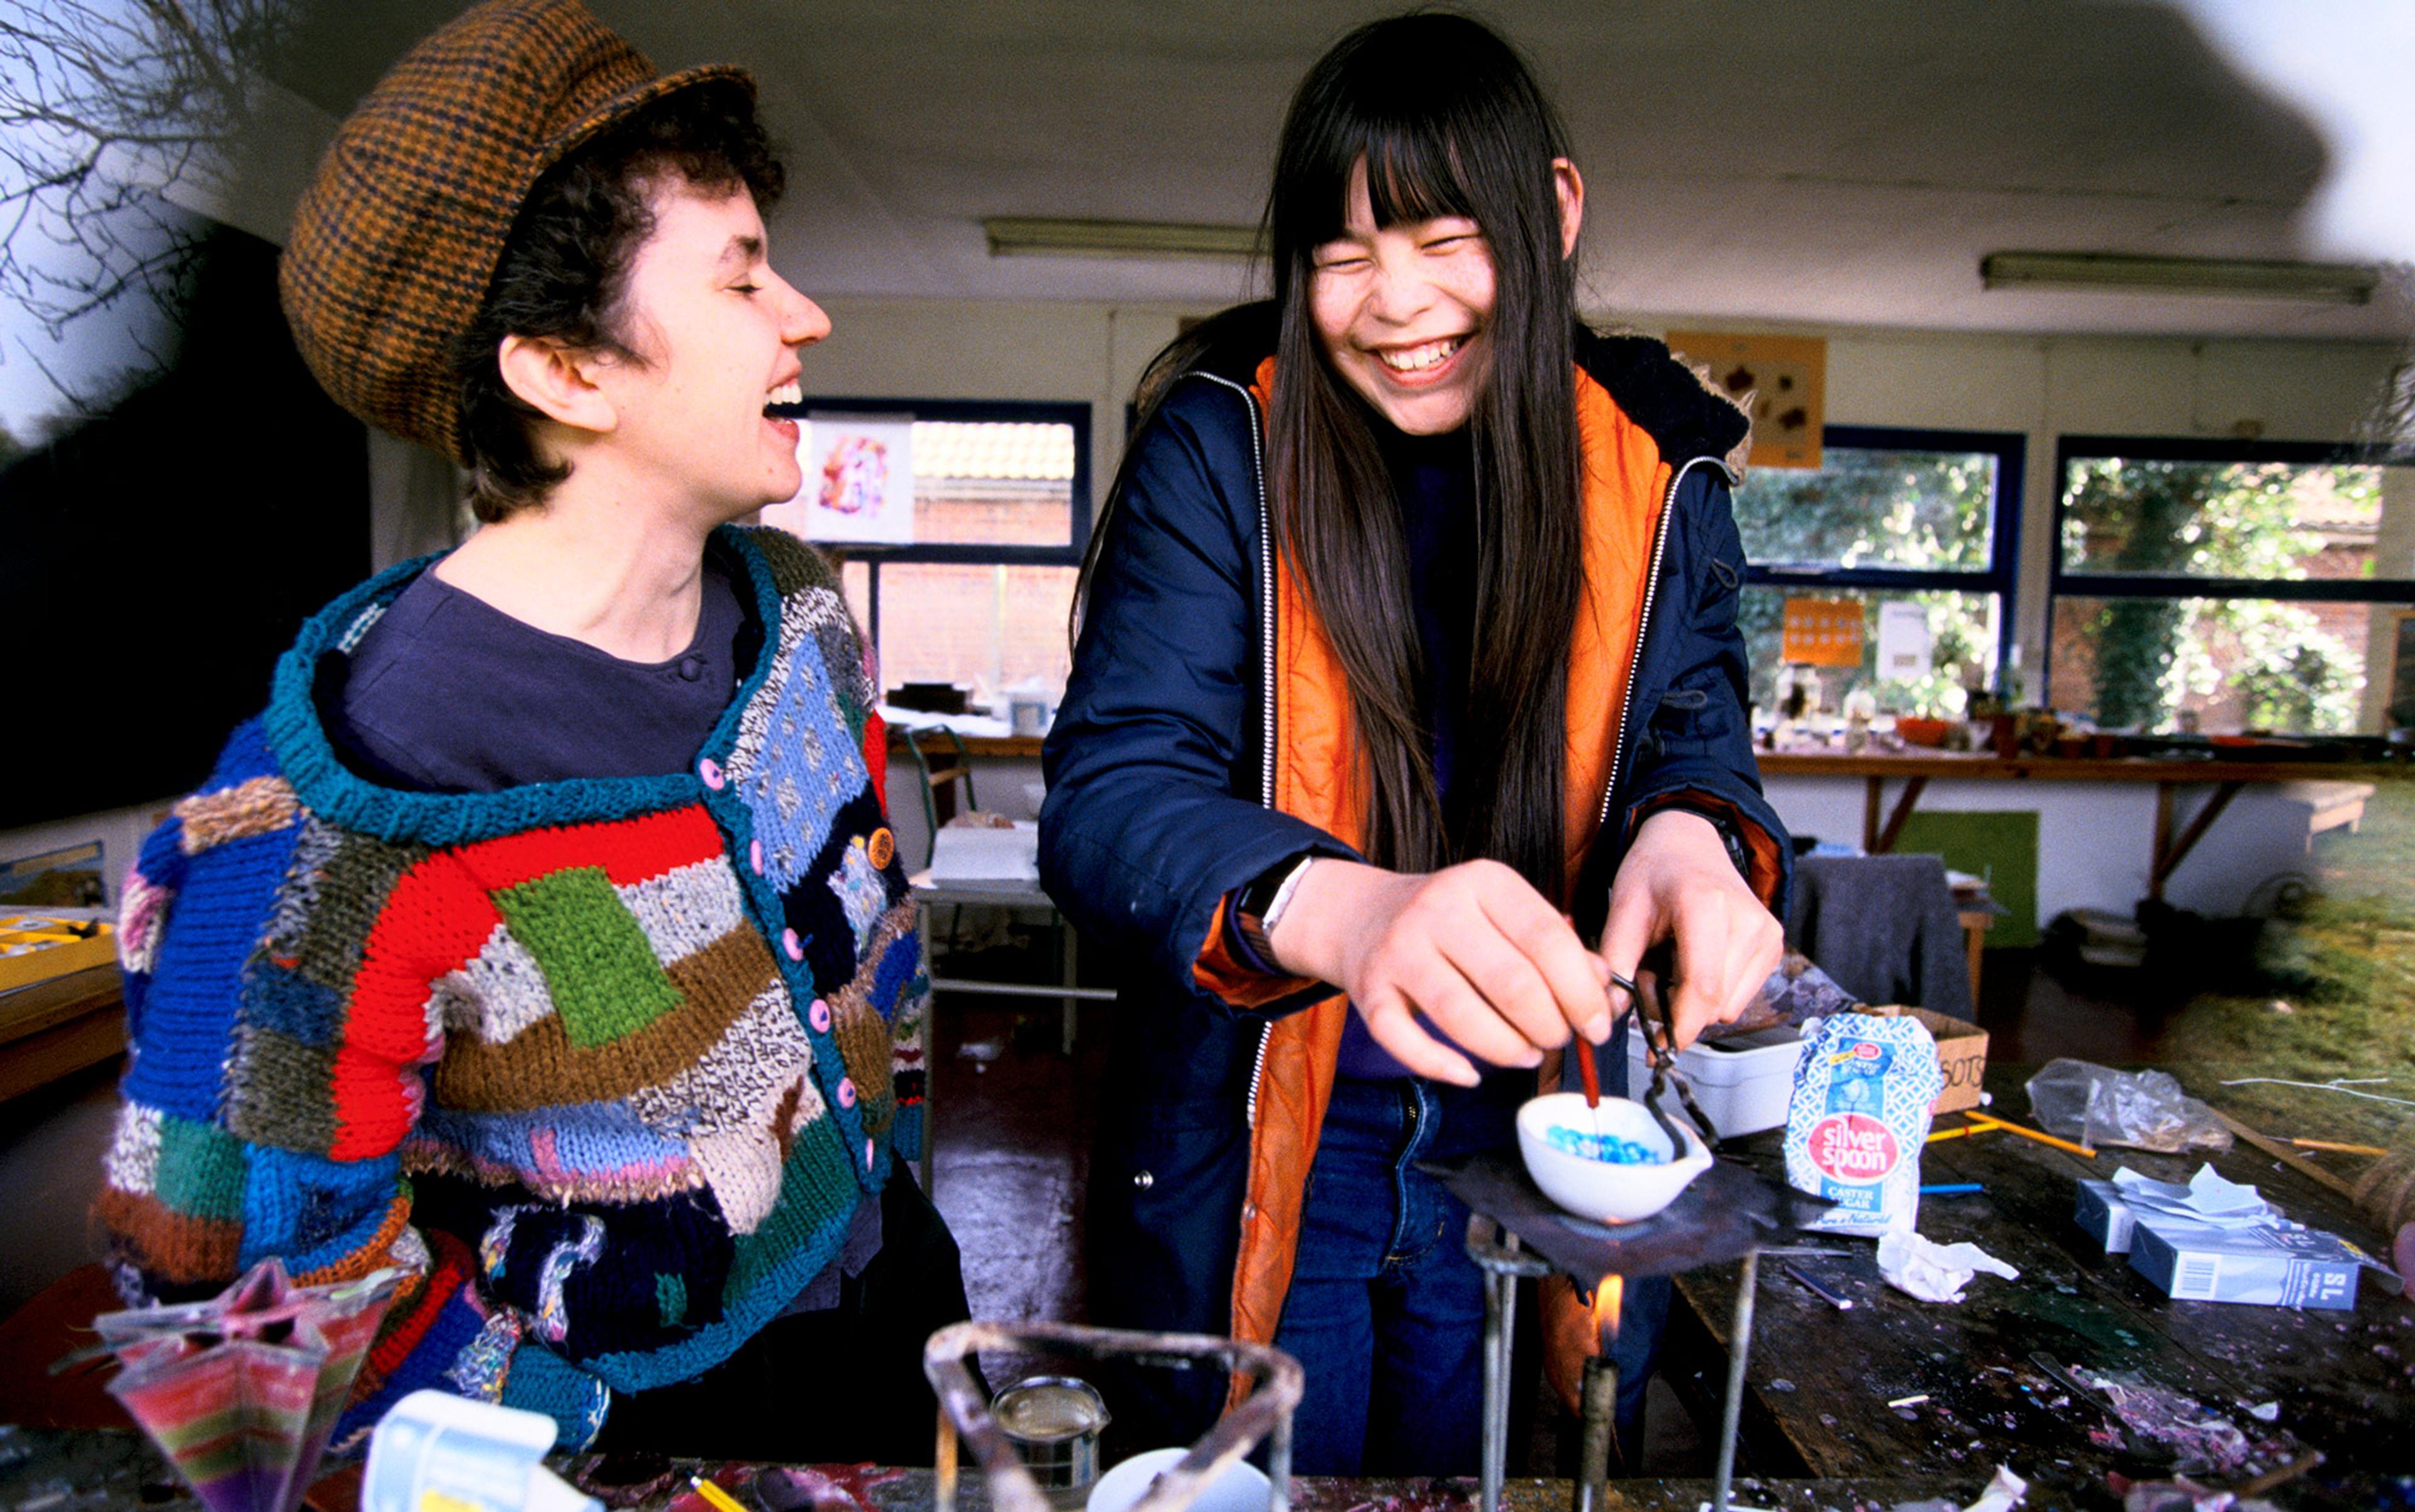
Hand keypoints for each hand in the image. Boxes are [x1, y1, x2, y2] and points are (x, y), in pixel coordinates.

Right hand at [1265, 858, 1612, 1086]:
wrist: (1362, 913)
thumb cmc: (1451, 920)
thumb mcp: (1504, 912)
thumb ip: (1557, 947)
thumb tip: (1605, 996)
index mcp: (1483, 881)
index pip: (1547, 939)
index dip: (1582, 991)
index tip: (1599, 1025)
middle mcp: (1438, 909)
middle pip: (1512, 983)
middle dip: (1549, 1026)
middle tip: (1559, 1040)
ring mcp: (1399, 949)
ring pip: (1462, 1016)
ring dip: (1507, 1050)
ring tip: (1526, 1054)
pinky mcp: (1369, 990)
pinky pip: (1405, 1041)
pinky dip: (1442, 1066)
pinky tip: (1469, 1074)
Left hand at [1599, 809, 1781, 1049]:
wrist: (1691, 844)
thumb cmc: (1655, 872)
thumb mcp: (1623, 908)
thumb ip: (1615, 961)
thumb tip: (1610, 1012)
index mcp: (1706, 904)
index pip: (1702, 986)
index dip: (1680, 1026)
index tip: (1657, 1048)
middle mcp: (1748, 920)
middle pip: (1714, 1004)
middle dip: (1676, 1010)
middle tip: (1648, 978)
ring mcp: (1767, 934)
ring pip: (1728, 1008)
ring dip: (1694, 1004)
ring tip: (1671, 965)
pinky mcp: (1774, 947)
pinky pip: (1740, 998)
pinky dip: (1713, 994)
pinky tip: (1694, 963)